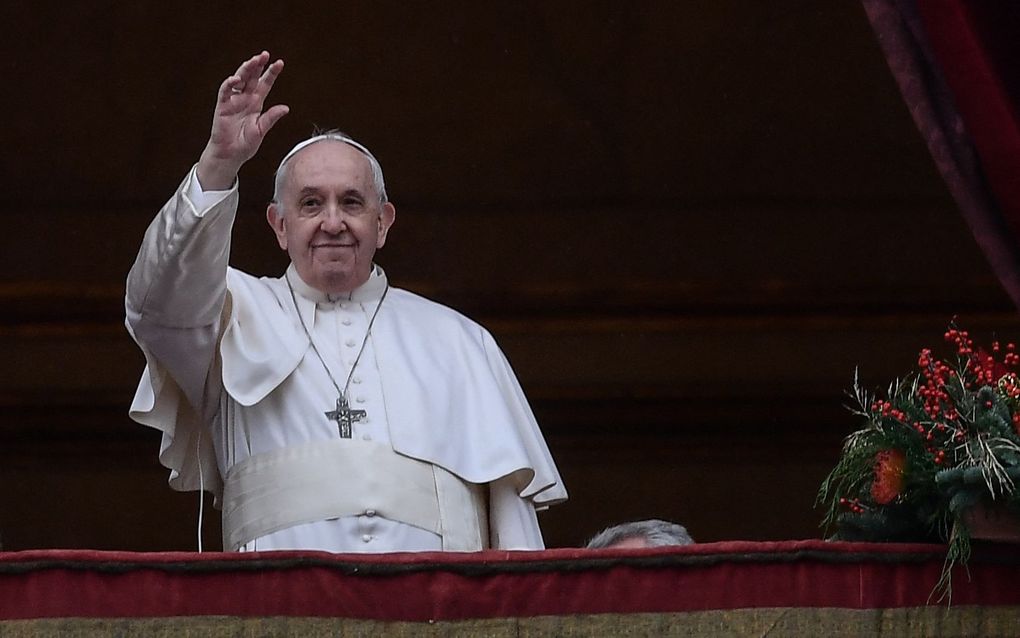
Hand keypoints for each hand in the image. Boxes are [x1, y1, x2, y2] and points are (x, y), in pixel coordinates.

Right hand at [196, 51, 289, 189]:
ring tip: (253, 61)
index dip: (271, 73)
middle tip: (265, 54)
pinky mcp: (223, 106)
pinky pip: (225, 91)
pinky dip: (230, 84)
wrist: (230, 155)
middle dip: (258, 65)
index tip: (280, 63)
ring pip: (239, 80)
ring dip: (245, 69)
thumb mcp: (261, 130)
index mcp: (257, 103)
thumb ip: (271, 118)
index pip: (265, 84)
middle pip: (252, 77)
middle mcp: (245, 99)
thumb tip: (286, 108)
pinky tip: (236, 79)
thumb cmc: (245, 144)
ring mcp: (233, 101)